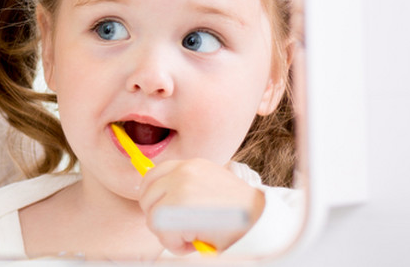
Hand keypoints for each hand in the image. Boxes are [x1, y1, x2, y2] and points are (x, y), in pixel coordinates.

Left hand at [138, 158, 265, 254]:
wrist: (262, 221)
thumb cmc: (239, 212)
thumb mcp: (212, 187)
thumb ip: (187, 187)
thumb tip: (159, 198)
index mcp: (192, 165)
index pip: (153, 175)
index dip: (154, 197)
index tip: (163, 211)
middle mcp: (184, 171)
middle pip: (147, 197)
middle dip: (160, 218)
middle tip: (183, 229)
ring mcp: (180, 188)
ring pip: (152, 217)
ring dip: (169, 234)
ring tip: (193, 236)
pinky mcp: (179, 208)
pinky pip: (162, 233)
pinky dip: (176, 245)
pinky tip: (196, 242)